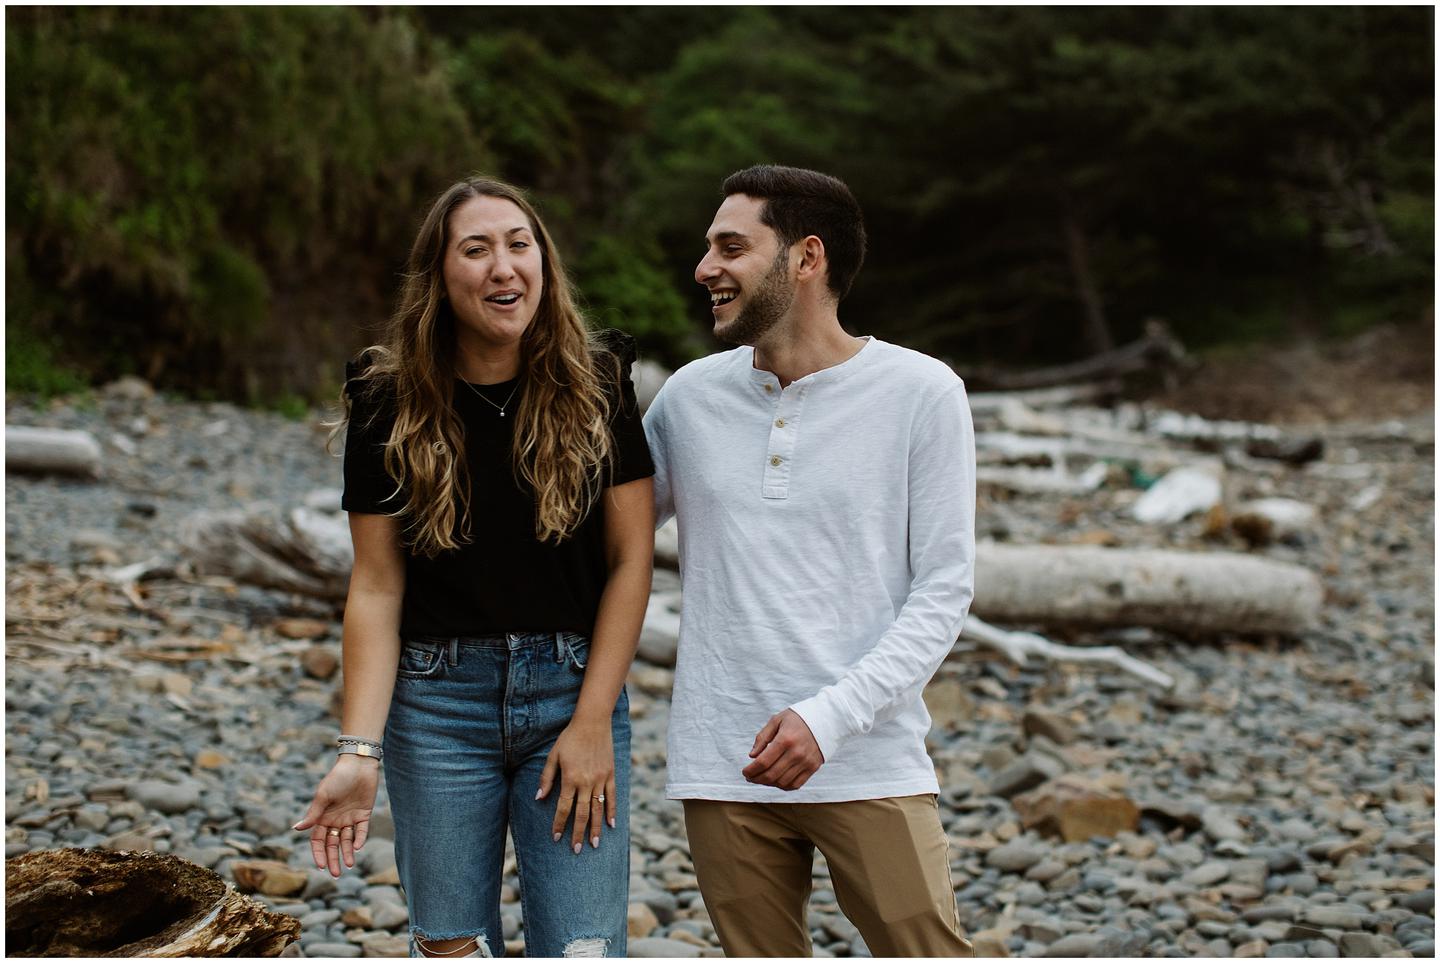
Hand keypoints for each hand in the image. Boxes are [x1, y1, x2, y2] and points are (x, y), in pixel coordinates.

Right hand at [293, 755, 379, 876]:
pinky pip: (362, 830)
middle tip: (335, 875)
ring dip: (348, 853)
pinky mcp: (364, 814)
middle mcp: (335, 820)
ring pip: (348, 840)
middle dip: (333, 859)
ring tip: (348, 866)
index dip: (319, 853)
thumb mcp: (323, 796)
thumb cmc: (337, 778)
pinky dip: (360, 839)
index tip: (321, 866)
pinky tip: (357, 848)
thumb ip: (313, 814)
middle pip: (333, 844)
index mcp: (322, 817)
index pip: (318, 841)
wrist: (358, 764)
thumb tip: (296, 829)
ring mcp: (350, 818)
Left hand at [537, 719, 615, 853]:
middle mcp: (586, 782)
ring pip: (598, 809)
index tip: (556, 837)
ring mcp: (600, 779)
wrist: (592, 723)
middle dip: (578, 833)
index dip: (559, 824)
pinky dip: (612, 811)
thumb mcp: (553, 756)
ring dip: (595, 828)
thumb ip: (546, 778)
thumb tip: (539, 798)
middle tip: (576, 849)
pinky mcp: (610, 775)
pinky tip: (611, 825)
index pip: (563, 807)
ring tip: (594, 844)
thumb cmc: (569, 738)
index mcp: (570, 778)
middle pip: (582, 813)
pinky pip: (612, 797)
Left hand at [742, 709, 824, 790]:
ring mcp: (806, 762)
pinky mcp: (813, 768)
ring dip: (768, 783)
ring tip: (761, 778)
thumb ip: (762, 737)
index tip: (744, 771)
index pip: (763, 762)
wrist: (825, 719)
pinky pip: (795, 785)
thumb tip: (752, 756)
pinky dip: (783, 786)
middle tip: (750, 777)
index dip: (751, 770)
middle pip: (771, 775)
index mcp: (785, 739)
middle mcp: (796, 753)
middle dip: (756, 779)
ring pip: (782, 782)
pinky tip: (776, 781)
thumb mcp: (777, 720)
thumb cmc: (798, 718)